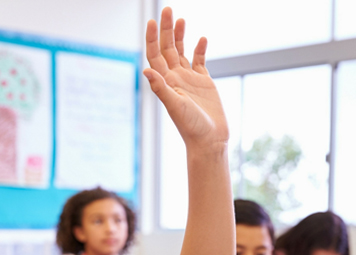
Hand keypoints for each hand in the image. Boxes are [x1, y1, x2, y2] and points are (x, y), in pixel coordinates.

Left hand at [144, 7, 228, 152]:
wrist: (209, 140)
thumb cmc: (190, 126)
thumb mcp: (174, 106)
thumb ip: (161, 88)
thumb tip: (146, 70)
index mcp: (166, 82)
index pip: (155, 55)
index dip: (153, 38)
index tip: (153, 21)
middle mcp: (175, 78)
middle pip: (168, 49)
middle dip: (167, 30)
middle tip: (167, 9)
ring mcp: (189, 79)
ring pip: (181, 52)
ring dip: (180, 36)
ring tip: (181, 19)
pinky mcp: (204, 83)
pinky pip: (199, 61)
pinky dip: (199, 49)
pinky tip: (201, 38)